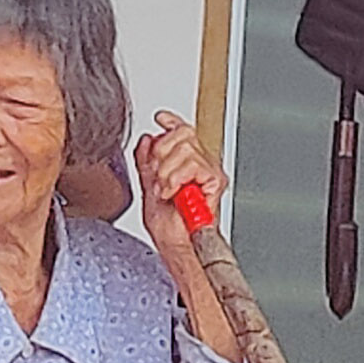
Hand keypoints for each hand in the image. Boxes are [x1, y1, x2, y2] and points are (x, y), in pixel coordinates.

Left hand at [134, 114, 226, 258]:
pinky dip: (177, 178)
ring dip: (168, 172)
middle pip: (182, 133)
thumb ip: (146, 161)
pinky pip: (193, 164)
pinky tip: (175, 192)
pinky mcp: (216, 180)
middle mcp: (202, 165)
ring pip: (185, 149)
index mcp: (186, 164)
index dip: (171, 121)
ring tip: (167, 190)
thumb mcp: (148, 187)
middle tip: (159, 180)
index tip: (160, 118)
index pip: (182, 131)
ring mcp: (210, 172)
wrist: (177, 244)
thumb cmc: (167, 227)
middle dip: (161, 156)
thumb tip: (147, 139)